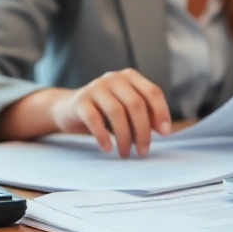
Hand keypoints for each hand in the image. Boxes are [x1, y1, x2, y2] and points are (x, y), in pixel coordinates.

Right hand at [48, 69, 171, 157]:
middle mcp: (114, 78)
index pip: (153, 92)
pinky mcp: (80, 101)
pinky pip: (94, 119)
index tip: (165, 134)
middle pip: (135, 104)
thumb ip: (145, 116)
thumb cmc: (104, 113)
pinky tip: (108, 148)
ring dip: (124, 137)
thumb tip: (163, 130)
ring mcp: (96, 87)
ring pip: (116, 112)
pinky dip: (103, 136)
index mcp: (130, 77)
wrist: (67, 109)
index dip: (161, 112)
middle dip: (142, 130)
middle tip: (143, 152)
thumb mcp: (127, 112)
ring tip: (125, 154)